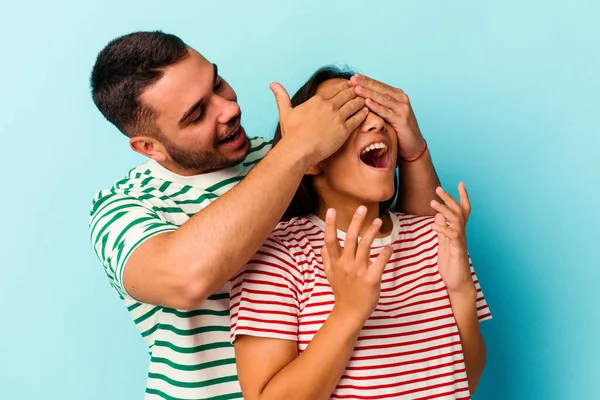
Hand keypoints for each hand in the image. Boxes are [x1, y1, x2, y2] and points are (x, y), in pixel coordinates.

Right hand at [270, 81, 368, 166]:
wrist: (298, 150)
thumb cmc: (291, 134)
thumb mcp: (286, 112)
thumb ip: (282, 97)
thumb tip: (273, 84)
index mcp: (317, 100)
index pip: (335, 89)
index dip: (345, 86)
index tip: (351, 84)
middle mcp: (329, 106)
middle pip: (347, 94)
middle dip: (356, 90)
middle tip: (363, 89)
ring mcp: (338, 117)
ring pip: (354, 104)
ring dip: (361, 100)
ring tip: (367, 98)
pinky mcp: (344, 130)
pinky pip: (357, 118)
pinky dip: (363, 113)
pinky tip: (367, 111)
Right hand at [321, 206, 392, 323]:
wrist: (349, 313)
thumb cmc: (342, 292)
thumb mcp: (330, 275)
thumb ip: (327, 259)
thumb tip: (323, 245)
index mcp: (336, 263)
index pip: (330, 240)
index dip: (330, 225)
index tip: (331, 210)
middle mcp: (346, 265)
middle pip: (350, 239)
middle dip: (355, 222)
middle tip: (362, 208)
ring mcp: (359, 272)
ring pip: (365, 247)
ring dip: (372, 232)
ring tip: (378, 221)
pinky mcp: (371, 279)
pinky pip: (379, 262)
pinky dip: (385, 253)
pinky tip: (389, 247)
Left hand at [350, 74, 425, 159]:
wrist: (413, 144)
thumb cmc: (398, 129)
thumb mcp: (388, 114)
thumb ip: (379, 104)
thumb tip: (360, 97)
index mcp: (397, 95)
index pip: (379, 85)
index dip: (366, 80)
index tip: (353, 76)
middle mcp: (401, 98)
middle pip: (380, 89)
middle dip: (365, 83)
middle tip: (352, 79)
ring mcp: (402, 108)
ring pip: (382, 98)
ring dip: (369, 93)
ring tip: (357, 88)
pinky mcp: (402, 119)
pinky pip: (386, 112)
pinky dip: (376, 107)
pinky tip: (367, 102)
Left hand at [430, 183, 475, 294]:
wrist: (457, 282)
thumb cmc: (451, 263)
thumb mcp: (444, 243)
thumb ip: (442, 229)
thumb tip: (439, 216)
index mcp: (457, 231)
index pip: (462, 210)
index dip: (462, 197)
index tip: (461, 183)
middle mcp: (461, 233)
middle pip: (458, 211)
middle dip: (449, 199)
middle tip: (438, 188)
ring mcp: (460, 241)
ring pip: (456, 221)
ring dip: (445, 210)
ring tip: (433, 203)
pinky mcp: (457, 251)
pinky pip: (452, 237)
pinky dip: (444, 229)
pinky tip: (435, 226)